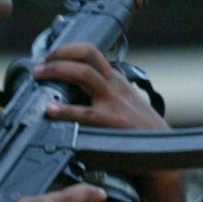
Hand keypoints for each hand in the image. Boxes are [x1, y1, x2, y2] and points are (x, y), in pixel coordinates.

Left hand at [35, 40, 186, 201]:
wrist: (163, 151)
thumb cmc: (139, 130)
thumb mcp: (123, 103)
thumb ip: (100, 95)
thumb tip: (68, 95)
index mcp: (115, 80)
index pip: (91, 53)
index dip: (66, 50)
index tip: (47, 57)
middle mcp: (114, 85)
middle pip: (87, 55)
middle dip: (59, 55)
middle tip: (38, 65)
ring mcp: (113, 102)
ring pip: (84, 74)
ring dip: (57, 70)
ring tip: (39, 76)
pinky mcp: (111, 122)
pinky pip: (84, 114)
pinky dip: (65, 111)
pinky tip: (50, 110)